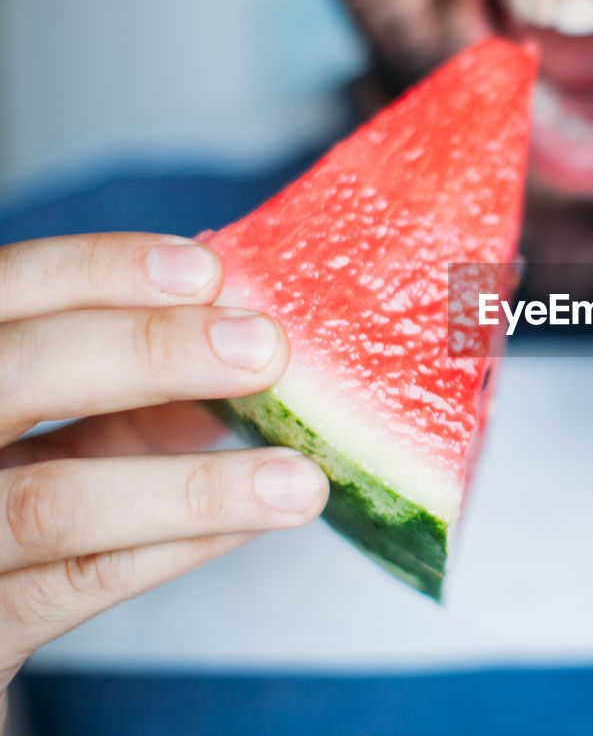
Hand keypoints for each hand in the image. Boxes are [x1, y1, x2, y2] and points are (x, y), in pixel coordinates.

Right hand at [0, 233, 327, 719]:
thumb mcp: (40, 432)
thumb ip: (116, 398)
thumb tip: (239, 353)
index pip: (7, 291)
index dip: (99, 272)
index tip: (205, 272)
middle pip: (16, 374)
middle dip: (150, 354)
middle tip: (264, 351)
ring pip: (52, 503)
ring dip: (195, 487)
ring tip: (298, 479)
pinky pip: (75, 586)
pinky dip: (172, 549)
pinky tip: (250, 524)